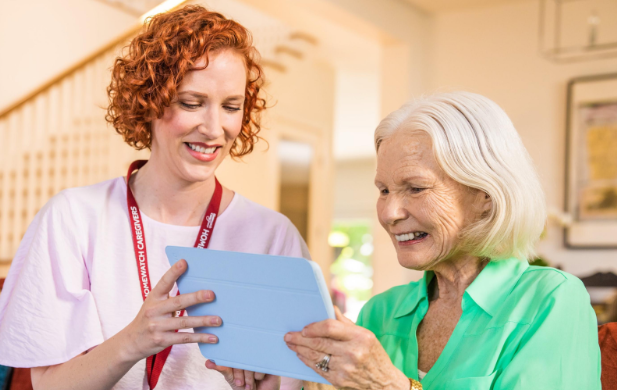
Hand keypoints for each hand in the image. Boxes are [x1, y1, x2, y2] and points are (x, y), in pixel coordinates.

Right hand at [121, 259, 221, 361]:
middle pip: (178, 302)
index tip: (184, 262)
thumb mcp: (154, 304)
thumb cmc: (149, 318)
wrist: (131, 342)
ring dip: (203, 321)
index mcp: (154, 298)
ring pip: (184, 322)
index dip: (174, 272)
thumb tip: (198, 292)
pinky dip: (200, 337)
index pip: (164, 282)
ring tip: (218, 320)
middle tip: (212, 295)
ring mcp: (157, 326)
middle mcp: (154, 311)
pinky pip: (184, 338)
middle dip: (196, 297)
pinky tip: (213, 337)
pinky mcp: (162, 340)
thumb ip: (170, 298)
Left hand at [205, 360, 279, 389]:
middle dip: (240, 374)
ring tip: (250, 385)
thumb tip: (207, 362)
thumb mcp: (231, 377)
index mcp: (240, 354)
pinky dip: (259, 374)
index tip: (235, 380)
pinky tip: (260, 379)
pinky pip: (261, 364)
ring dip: (249, 377)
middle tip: (240, 384)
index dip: (232, 367)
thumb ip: (221, 368)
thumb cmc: (244, 386)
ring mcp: (260, 356)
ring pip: (251, 362)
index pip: (234, 354)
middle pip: (242, 357)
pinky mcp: (269, 361)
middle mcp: (250, 353)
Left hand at [284, 307, 408, 389]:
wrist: (383, 381)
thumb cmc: (373, 354)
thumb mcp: (365, 335)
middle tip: (288, 335)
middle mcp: (353, 352)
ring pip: (315, 356)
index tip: (304, 328)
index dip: (314, 327)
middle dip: (300, 339)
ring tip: (291, 344)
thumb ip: (345, 323)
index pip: (331, 328)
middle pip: (319, 343)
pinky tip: (301, 354)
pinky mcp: (338, 380)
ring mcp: (345, 368)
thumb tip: (330, 308)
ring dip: (300, 349)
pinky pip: (318, 369)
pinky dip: (307, 361)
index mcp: (360, 337)